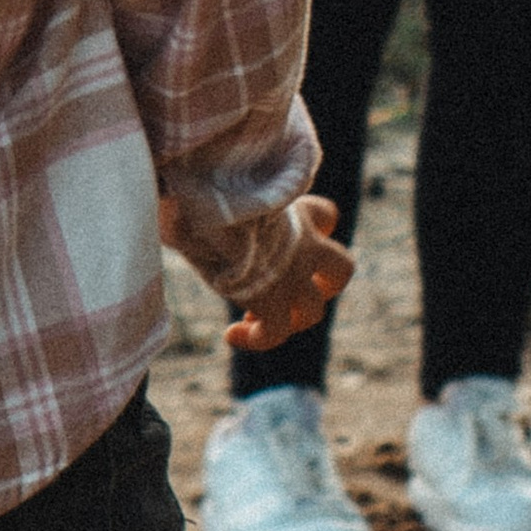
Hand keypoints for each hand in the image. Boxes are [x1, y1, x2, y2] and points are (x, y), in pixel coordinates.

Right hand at [227, 196, 353, 353]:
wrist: (221, 210)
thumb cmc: (215, 192)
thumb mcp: (235, 194)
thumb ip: (233, 207)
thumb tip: (189, 205)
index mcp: (299, 213)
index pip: (326, 215)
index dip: (318, 227)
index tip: (289, 234)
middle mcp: (307, 246)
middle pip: (342, 269)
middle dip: (325, 286)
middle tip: (294, 291)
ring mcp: (296, 277)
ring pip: (312, 311)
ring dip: (288, 319)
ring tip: (251, 317)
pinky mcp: (274, 302)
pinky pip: (275, 333)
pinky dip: (256, 338)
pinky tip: (232, 335)